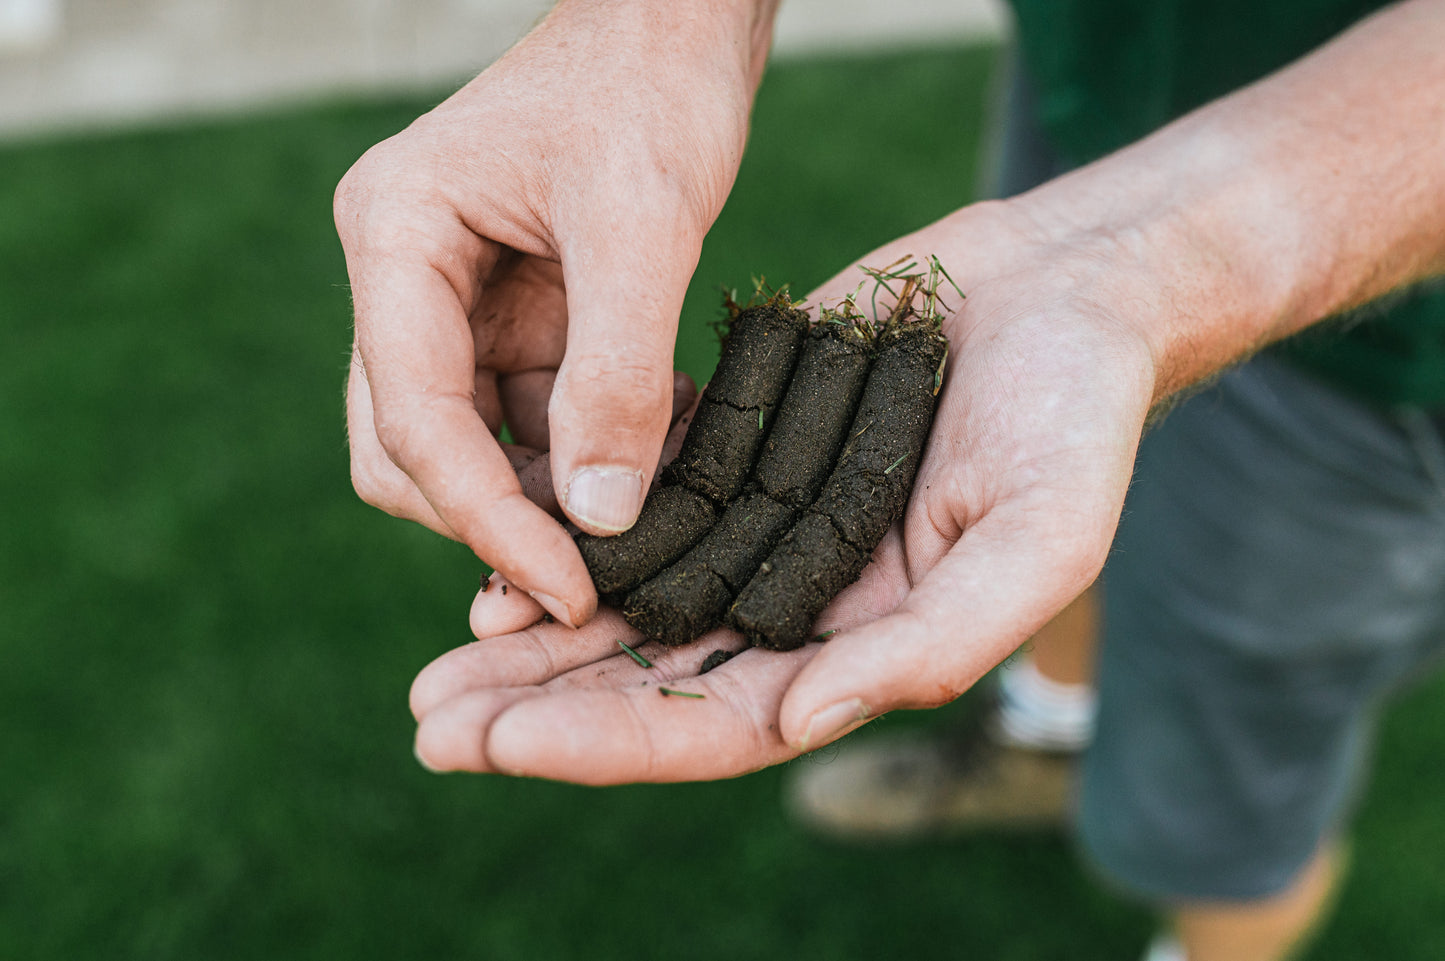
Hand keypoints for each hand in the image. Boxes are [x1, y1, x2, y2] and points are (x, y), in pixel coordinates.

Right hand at [335, 1, 772, 626]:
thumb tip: (601, 518)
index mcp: (396, 239)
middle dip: (495, 523)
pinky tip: (660, 472)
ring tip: (643, 534)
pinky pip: (536, 422)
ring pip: (475, 450)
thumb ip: (616, 371)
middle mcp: (409, 282)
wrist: (679, 23)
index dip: (485, 519)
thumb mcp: (641, 222)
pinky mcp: (520, 322)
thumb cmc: (650, 84)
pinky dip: (590, 462)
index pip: (414, 417)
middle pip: (413, 451)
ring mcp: (460, 306)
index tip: (568, 589)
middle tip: (591, 585)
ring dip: (550, 504)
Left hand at [410, 201, 1163, 782]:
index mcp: (867, 649)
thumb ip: (936, 642)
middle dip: (544, 710)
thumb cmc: (1077, 415)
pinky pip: (644, 510)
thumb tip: (803, 719)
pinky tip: (500, 544)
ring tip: (439, 658)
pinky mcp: (742, 452)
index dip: (612, 742)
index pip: (724, 724)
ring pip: (634, 603)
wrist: (1064, 290)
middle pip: (655, 680)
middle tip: (431, 724)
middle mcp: (805, 605)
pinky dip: (574, 535)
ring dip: (538, 634)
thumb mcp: (1041, 537)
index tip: (501, 744)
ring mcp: (767, 530)